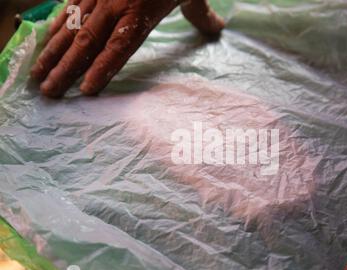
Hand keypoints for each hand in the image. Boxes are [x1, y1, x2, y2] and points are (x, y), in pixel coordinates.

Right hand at [30, 0, 223, 97]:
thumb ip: (202, 14)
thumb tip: (218, 30)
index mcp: (141, 12)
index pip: (119, 47)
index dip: (103, 69)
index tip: (86, 91)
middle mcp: (115, 6)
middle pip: (87, 42)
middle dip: (66, 69)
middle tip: (49, 93)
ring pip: (70, 27)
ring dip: (53, 53)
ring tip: (38, 75)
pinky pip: (69, 8)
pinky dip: (55, 26)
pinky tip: (45, 42)